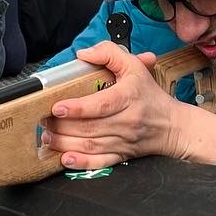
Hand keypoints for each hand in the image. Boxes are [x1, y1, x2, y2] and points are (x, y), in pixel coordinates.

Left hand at [40, 41, 215, 170]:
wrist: (172, 126)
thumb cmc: (149, 95)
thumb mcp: (134, 67)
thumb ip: (109, 53)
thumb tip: (83, 54)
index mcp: (129, 97)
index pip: (101, 105)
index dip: (78, 108)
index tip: (58, 107)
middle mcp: (127, 121)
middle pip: (90, 127)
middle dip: (62, 126)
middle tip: (43, 120)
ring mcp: (123, 141)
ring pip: (90, 146)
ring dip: (65, 143)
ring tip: (48, 136)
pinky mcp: (121, 155)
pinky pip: (100, 163)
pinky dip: (81, 163)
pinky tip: (65, 158)